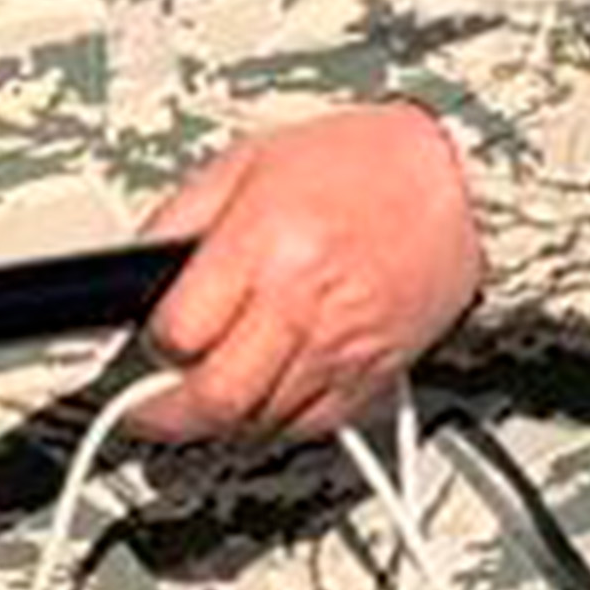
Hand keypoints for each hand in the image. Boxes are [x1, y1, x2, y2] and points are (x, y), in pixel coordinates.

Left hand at [129, 105, 484, 445]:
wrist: (457, 179)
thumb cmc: (357, 163)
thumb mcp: (245, 163)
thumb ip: (181, 219)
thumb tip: (132, 268)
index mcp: (265, 246)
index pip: (179, 333)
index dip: (149, 344)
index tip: (144, 344)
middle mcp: (305, 303)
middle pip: (216, 396)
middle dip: (165, 414)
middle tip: (143, 409)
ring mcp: (344, 345)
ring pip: (260, 422)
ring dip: (219, 422)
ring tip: (201, 399)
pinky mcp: (376, 372)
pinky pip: (312, 426)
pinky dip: (274, 423)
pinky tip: (260, 398)